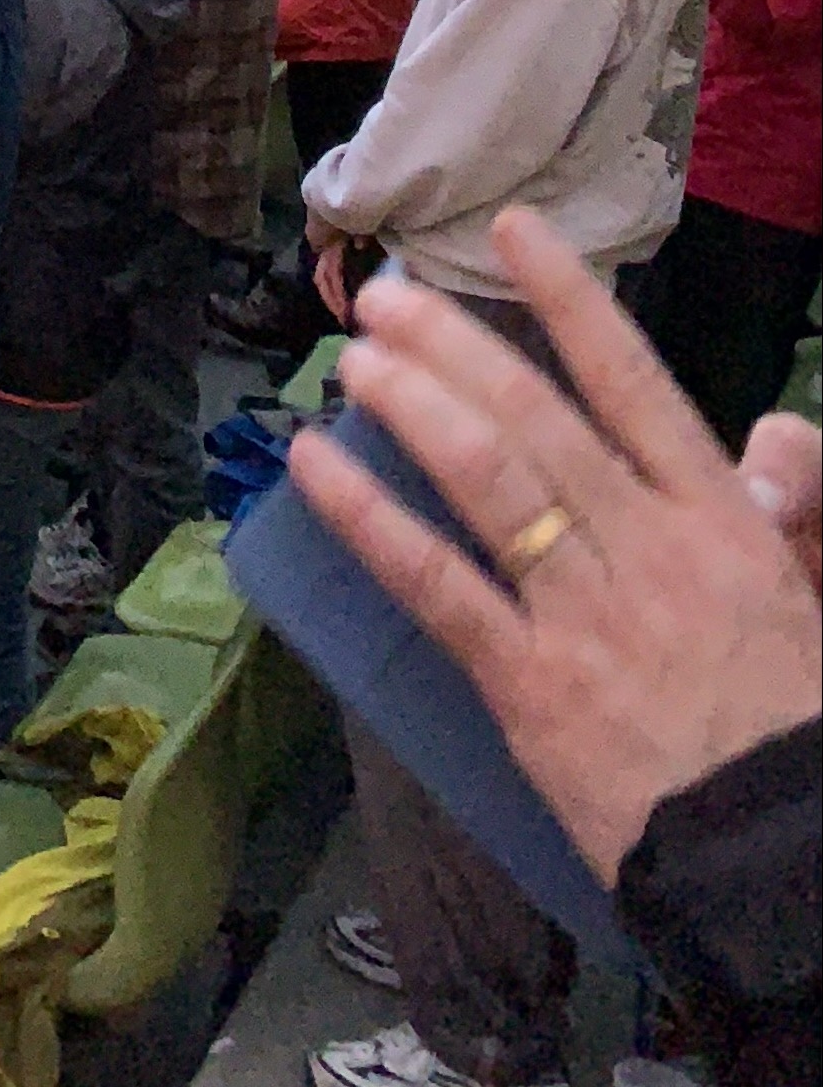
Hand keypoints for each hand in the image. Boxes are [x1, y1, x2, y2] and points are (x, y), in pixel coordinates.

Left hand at [286, 205, 822, 878]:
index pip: (639, 388)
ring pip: (488, 480)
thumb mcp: (820, 603)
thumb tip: (772, 438)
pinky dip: (367, 518)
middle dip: (457, 348)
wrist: (784, 853)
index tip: (516, 233)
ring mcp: (586, 614)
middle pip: (541, 420)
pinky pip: (434, 583)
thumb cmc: (805, 733)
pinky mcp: (531, 683)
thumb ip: (792, 513)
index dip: (574, 303)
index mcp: (727, 526)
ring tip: (355, 358)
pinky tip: (313, 468)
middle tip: (387, 298)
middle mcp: (651, 551)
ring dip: (414, 408)